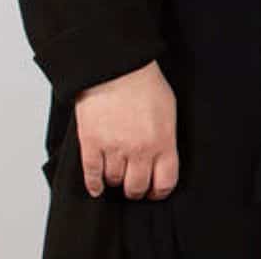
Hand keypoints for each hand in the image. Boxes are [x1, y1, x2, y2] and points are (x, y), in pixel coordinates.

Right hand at [75, 61, 177, 199]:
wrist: (116, 68)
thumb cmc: (144, 84)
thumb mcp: (168, 110)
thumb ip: (166, 137)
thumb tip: (163, 157)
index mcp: (163, 141)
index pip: (165, 182)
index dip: (159, 191)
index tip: (154, 191)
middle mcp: (139, 150)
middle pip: (136, 187)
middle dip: (136, 190)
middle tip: (134, 186)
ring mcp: (114, 148)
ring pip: (114, 182)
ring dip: (115, 181)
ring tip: (116, 174)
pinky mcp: (92, 144)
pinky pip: (91, 176)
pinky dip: (94, 185)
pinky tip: (97, 186)